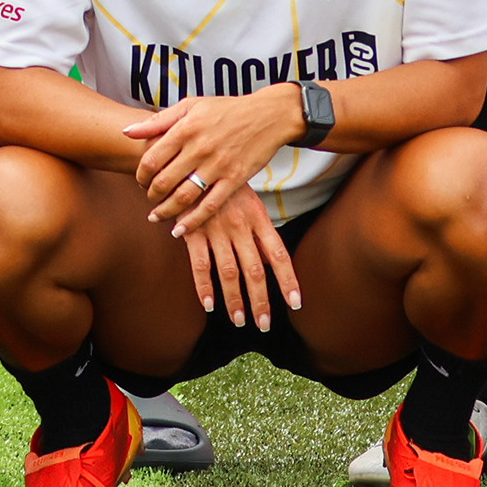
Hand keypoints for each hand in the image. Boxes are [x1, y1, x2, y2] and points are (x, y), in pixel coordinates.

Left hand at [124, 89, 299, 229]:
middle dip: (150, 195)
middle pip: (164, 181)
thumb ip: (158, 120)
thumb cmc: (227, 109)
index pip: (151, 159)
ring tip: (156, 216)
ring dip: (165, 211)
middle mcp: (199, 148)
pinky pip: (209, 206)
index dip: (140, 174)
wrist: (267, 115)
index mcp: (186, 127)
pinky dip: (192, 221)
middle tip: (149, 198)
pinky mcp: (234, 179)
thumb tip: (127, 131)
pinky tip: (179, 229)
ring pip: (183, 197)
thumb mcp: (191, 105)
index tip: (140, 179)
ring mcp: (217, 165)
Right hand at [175, 184, 300, 329]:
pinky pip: (200, 265)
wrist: (191, 161)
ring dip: (234, 300)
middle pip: (254, 270)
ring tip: (239, 321)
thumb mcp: (249, 200)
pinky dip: (203, 287)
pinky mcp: (192, 232)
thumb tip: (270, 263)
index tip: (295, 302)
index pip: (278, 253)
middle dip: (260, 300)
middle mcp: (239, 225)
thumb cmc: (224, 184)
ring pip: (228, 273)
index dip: (287, 279)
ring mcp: (215, 229)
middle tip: (263, 325)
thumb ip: (259, 232)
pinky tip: (208, 304)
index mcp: (258, 216)